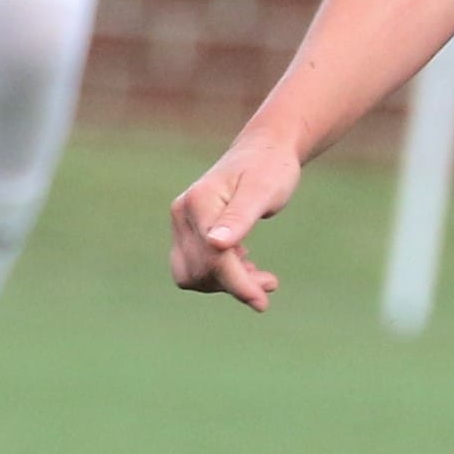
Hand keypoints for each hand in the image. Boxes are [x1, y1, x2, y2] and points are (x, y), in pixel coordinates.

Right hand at [169, 131, 301, 309]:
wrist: (265, 151)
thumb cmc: (270, 168)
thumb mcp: (263, 191)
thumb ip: (240, 217)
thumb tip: (216, 245)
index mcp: (199, 203)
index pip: (213, 256)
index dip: (237, 283)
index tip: (263, 302)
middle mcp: (182, 213)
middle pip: (200, 269)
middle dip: (235, 283)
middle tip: (270, 283)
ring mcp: (183, 222)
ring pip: (193, 273)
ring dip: (226, 283)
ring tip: (262, 277)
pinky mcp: (190, 230)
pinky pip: (196, 265)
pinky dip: (220, 274)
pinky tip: (248, 265)